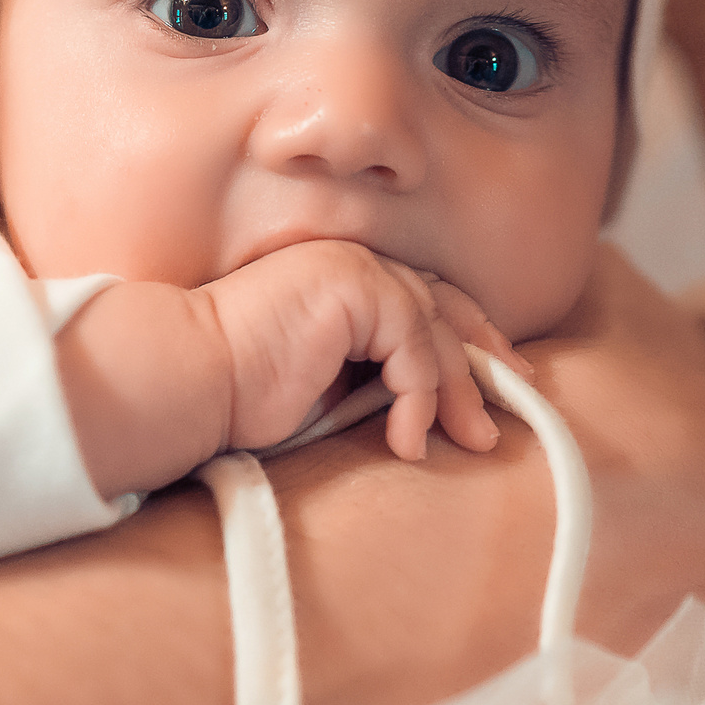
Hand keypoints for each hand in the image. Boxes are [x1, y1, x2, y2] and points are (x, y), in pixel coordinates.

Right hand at [197, 240, 525, 460]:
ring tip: (470, 440)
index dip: (469, 334)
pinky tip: (406, 443)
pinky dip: (420, 400)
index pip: (425, 297)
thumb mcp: (325, 382)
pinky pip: (415, 347)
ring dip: (459, 391)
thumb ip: (372, 372)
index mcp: (343, 276)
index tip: (500, 376)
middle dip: (486, 355)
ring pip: (438, 329)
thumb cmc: (238, 392)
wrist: (187, 379)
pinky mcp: (355, 288)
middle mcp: (353, 261)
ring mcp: (354, 268)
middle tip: (517, 395)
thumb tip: (429, 401)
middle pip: (446, 303)